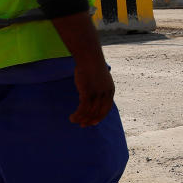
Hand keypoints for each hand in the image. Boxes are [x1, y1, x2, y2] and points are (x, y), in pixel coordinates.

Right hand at [51, 11, 115, 126]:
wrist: (89, 57)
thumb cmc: (92, 66)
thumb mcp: (99, 78)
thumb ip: (98, 88)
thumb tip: (92, 96)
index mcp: (110, 91)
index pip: (106, 109)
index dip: (99, 117)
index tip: (92, 123)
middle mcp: (105, 94)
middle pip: (98, 112)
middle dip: (89, 120)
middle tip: (82, 125)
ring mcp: (97, 93)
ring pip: (89, 112)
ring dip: (81, 119)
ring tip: (73, 120)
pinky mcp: (87, 92)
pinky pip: (82, 109)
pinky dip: (77, 115)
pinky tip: (72, 117)